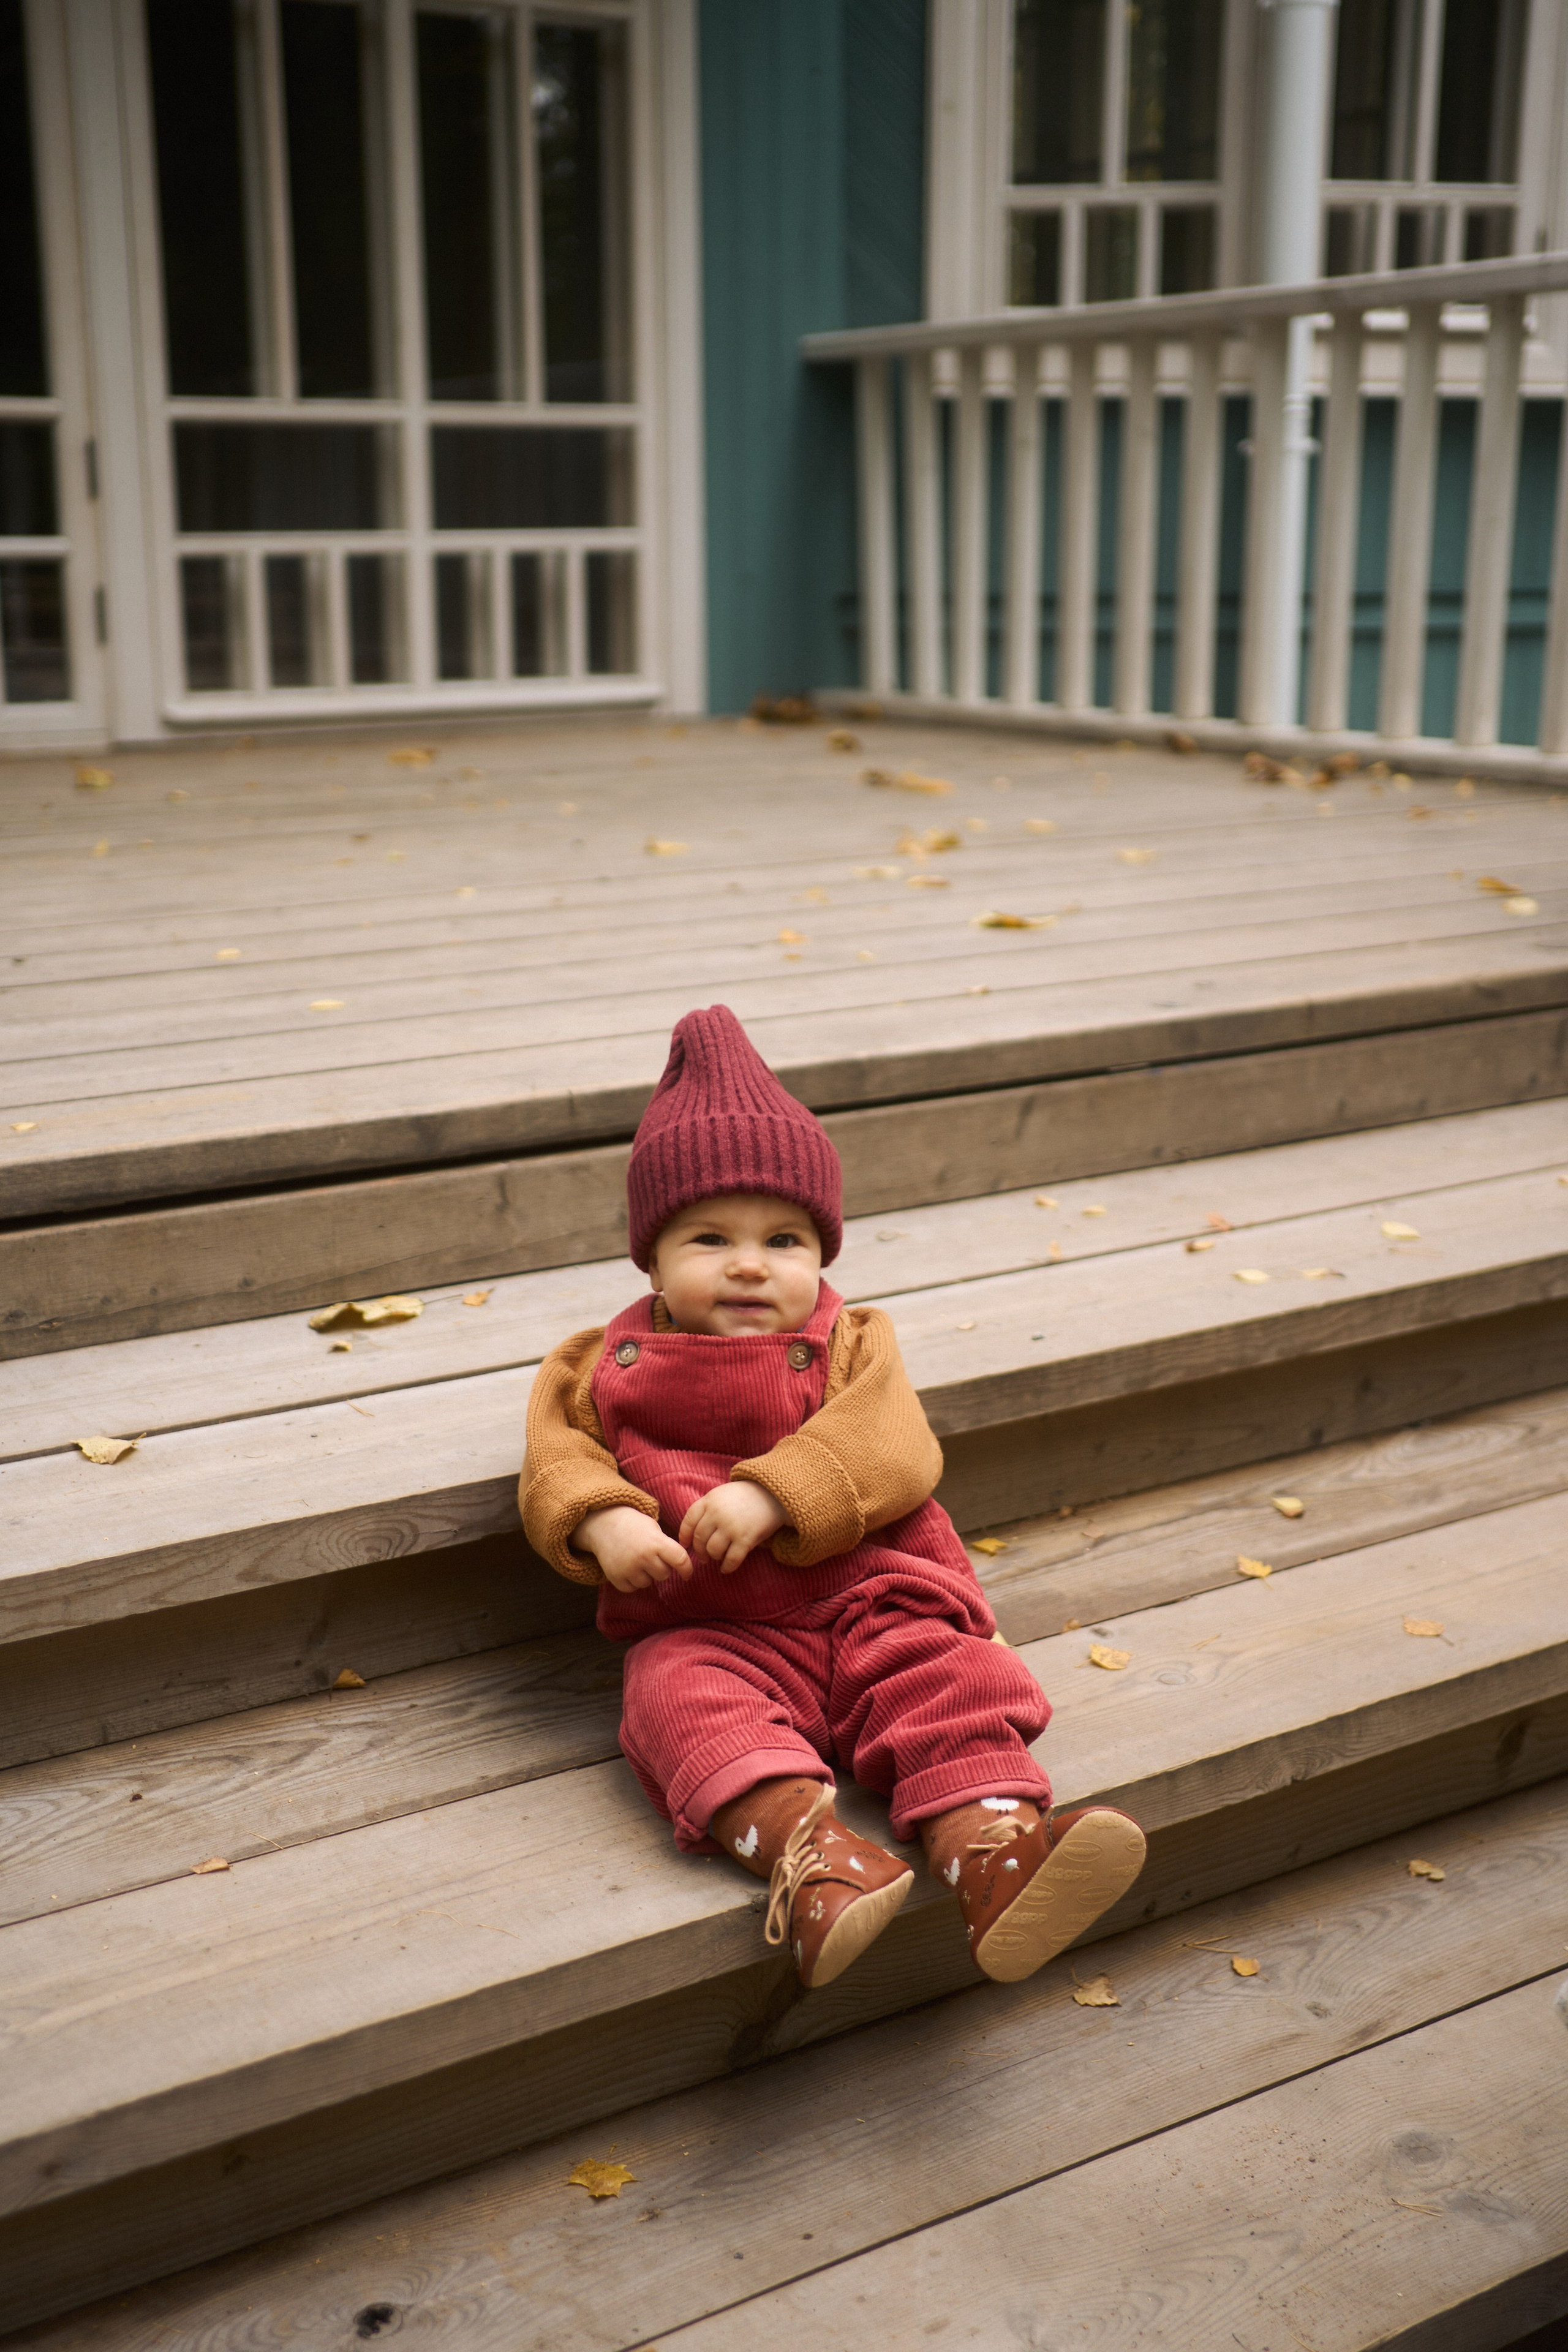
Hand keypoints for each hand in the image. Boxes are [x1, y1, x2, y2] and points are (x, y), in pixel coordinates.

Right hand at [574, 1504, 692, 1592]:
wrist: (604, 1525)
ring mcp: (628, 1568)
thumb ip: (667, 1547)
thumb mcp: (654, 1530)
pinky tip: (627, 1566)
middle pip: (664, 1574)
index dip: (687, 1569)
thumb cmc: (634, 1526)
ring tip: (636, 1560)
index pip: (680, 1560)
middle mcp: (643, 1557)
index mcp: (656, 1542)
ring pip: (648, 1583)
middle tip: (651, 1556)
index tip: (687, 1574)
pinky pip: (632, 1588)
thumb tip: (682, 1567)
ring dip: (646, 1575)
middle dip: (661, 1567)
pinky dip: (632, 1581)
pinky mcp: (616, 1577)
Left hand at [678, 1479, 787, 1574]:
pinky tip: (726, 1569)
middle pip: (700, 1539)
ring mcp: (731, 1527)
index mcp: (709, 1501)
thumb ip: (707, 1509)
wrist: (773, 1495)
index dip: (685, 1536)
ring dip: (714, 1557)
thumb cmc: (745, 1496)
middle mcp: (717, 1514)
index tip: (686, 1545)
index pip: (689, 1521)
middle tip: (703, 1557)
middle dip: (699, 1551)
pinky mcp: (746, 1539)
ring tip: (718, 1558)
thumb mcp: (721, 1494)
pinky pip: (731, 1559)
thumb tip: (692, 1534)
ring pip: (713, 1551)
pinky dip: (727, 1567)